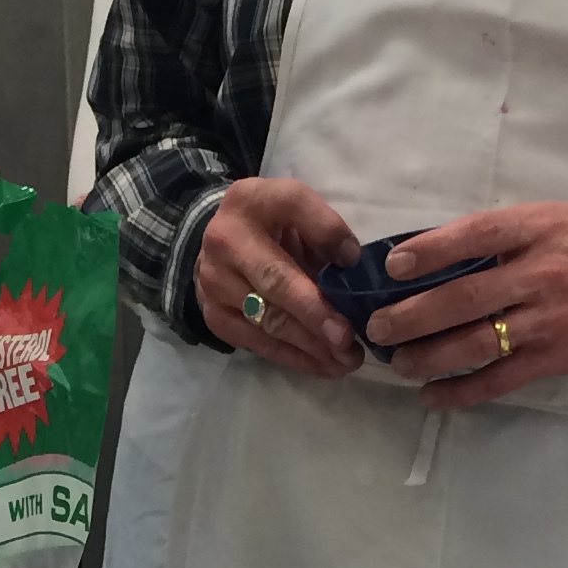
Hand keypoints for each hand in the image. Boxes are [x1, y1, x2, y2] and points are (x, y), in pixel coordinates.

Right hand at [194, 178, 363, 378]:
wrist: (220, 240)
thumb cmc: (271, 222)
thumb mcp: (297, 205)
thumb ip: (324, 225)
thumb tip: (351, 261)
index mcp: (250, 202)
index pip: (292, 209)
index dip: (324, 237)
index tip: (353, 267)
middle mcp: (224, 243)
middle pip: (275, 284)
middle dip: (315, 317)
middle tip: (349, 341)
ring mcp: (213, 285)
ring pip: (267, 322)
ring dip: (311, 346)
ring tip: (347, 360)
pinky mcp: (215, 317)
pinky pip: (257, 343)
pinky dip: (293, 358)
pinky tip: (323, 365)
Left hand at [363, 204, 567, 406]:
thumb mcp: (555, 219)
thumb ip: (503, 235)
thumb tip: (433, 253)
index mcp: (539, 228)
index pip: (475, 235)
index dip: (430, 251)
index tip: (393, 266)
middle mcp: (543, 273)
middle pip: (466, 297)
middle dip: (413, 315)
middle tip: (378, 327)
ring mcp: (551, 320)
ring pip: (478, 343)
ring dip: (429, 357)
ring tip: (398, 362)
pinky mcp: (559, 357)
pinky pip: (501, 379)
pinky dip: (462, 391)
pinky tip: (432, 396)